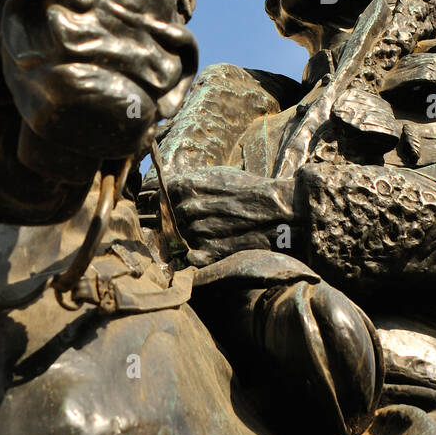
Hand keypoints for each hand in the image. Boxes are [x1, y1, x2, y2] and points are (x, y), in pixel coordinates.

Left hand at [165, 167, 298, 259]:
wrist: (280, 214)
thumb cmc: (250, 191)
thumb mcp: (218, 176)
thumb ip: (190, 182)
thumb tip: (165, 187)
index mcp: (186, 186)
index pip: (155, 194)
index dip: (160, 200)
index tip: (166, 204)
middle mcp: (186, 209)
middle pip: (164, 218)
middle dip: (173, 220)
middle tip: (193, 220)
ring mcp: (196, 233)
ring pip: (175, 238)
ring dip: (186, 237)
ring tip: (208, 233)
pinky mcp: (208, 253)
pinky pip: (188, 258)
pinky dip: (194, 256)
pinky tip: (209, 248)